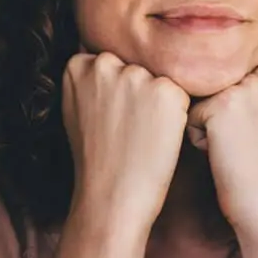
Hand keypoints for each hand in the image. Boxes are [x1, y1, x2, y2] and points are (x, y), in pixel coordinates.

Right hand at [61, 52, 190, 236]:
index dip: (117, 93)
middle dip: (138, 93)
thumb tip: (107, 60)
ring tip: (141, 136)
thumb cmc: (96, 159)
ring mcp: (136, 76)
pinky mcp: (166, 91)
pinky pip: (180, 96)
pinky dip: (176, 117)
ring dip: (157, 104)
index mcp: (78, 65)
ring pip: (158, 81)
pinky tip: (157, 138)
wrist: (110, 197)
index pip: (112, 63)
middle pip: (137, 68)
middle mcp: (105, 63)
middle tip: (127, 130)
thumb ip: (90, 82)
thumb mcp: (77, 110)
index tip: (110, 118)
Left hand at [186, 64, 257, 236]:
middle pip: (214, 88)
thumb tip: (216, 76)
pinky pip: (189, 117)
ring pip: (201, 101)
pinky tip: (223, 155)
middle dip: (220, 115)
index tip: (255, 136)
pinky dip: (198, 140)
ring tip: (234, 148)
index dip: (235, 111)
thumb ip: (256, 90)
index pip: (231, 80)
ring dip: (208, 126)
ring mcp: (244, 88)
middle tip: (245, 144)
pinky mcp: (221, 105)